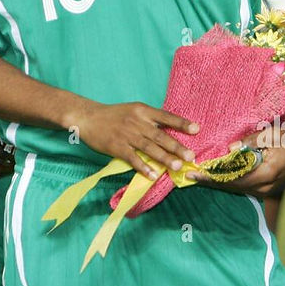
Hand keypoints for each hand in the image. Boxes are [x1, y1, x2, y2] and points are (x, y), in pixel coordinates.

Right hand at [71, 101, 198, 179]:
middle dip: (177, 147)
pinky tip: (153, 175)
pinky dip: (143, 167)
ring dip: (164, 158)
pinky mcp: (117, 147)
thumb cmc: (113, 115)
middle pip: (160, 135)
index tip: (196, 129)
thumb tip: (169, 131)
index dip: (181, 123)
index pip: (165, 116)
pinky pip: (132, 158)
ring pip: (149, 148)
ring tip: (177, 166)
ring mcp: (126, 135)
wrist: (88, 117)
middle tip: (191, 156)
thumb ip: (149, 119)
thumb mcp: (132, 110)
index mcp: (142, 111)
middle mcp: (136, 122)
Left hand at [186, 123, 284, 195]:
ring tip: (197, 177)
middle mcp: (264, 186)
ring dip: (216, 183)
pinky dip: (226, 182)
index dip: (212, 176)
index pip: (233, 178)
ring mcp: (265, 190)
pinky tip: (214, 177)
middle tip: (189, 176)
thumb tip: (230, 148)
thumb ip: (252, 141)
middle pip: (231, 186)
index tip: (196, 173)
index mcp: (266, 173)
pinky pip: (241, 187)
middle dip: (209, 181)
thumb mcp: (272, 134)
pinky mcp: (264, 188)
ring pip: (235, 188)